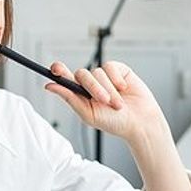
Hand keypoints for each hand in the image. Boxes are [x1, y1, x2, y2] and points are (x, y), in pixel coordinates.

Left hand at [45, 60, 167, 144]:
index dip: (58, 70)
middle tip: (104, 101)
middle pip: (82, 74)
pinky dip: (116, 79)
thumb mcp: (89, 114)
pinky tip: (124, 89)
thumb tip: (49, 86)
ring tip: (118, 104)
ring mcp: (105, 76)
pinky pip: (111, 67)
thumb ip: (69, 99)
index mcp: (80, 94)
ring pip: (98, 72)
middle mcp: (91, 83)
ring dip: (109, 90)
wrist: (140, 122)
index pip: (65, 77)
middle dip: (93, 87)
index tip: (55, 69)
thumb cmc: (114, 122)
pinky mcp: (119, 70)